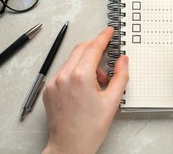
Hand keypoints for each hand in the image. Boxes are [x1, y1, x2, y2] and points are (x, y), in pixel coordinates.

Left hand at [42, 27, 128, 153]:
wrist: (69, 147)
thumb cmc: (89, 129)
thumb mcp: (112, 101)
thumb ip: (120, 76)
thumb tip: (123, 60)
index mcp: (80, 77)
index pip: (93, 48)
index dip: (103, 37)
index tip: (109, 31)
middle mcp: (64, 76)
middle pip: (80, 49)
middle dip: (95, 47)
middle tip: (107, 54)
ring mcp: (54, 82)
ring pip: (72, 60)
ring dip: (86, 62)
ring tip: (98, 81)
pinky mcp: (49, 89)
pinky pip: (64, 70)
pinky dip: (76, 71)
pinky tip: (85, 86)